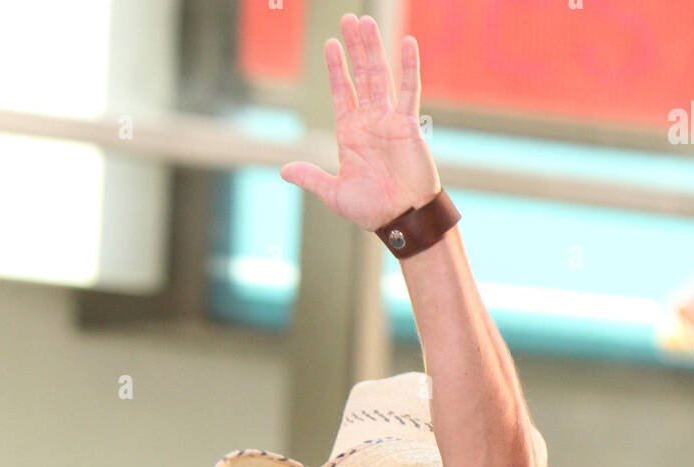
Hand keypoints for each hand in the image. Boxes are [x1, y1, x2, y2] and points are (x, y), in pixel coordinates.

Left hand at [280, 13, 440, 230]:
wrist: (401, 219)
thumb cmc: (370, 210)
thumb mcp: (334, 193)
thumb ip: (311, 177)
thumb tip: (284, 170)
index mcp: (350, 134)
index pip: (342, 92)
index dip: (336, 68)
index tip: (330, 44)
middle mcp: (369, 122)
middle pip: (360, 76)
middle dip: (353, 48)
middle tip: (348, 19)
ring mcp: (390, 120)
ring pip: (381, 76)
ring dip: (373, 49)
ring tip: (366, 22)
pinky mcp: (409, 125)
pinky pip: (410, 91)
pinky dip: (409, 67)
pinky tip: (407, 43)